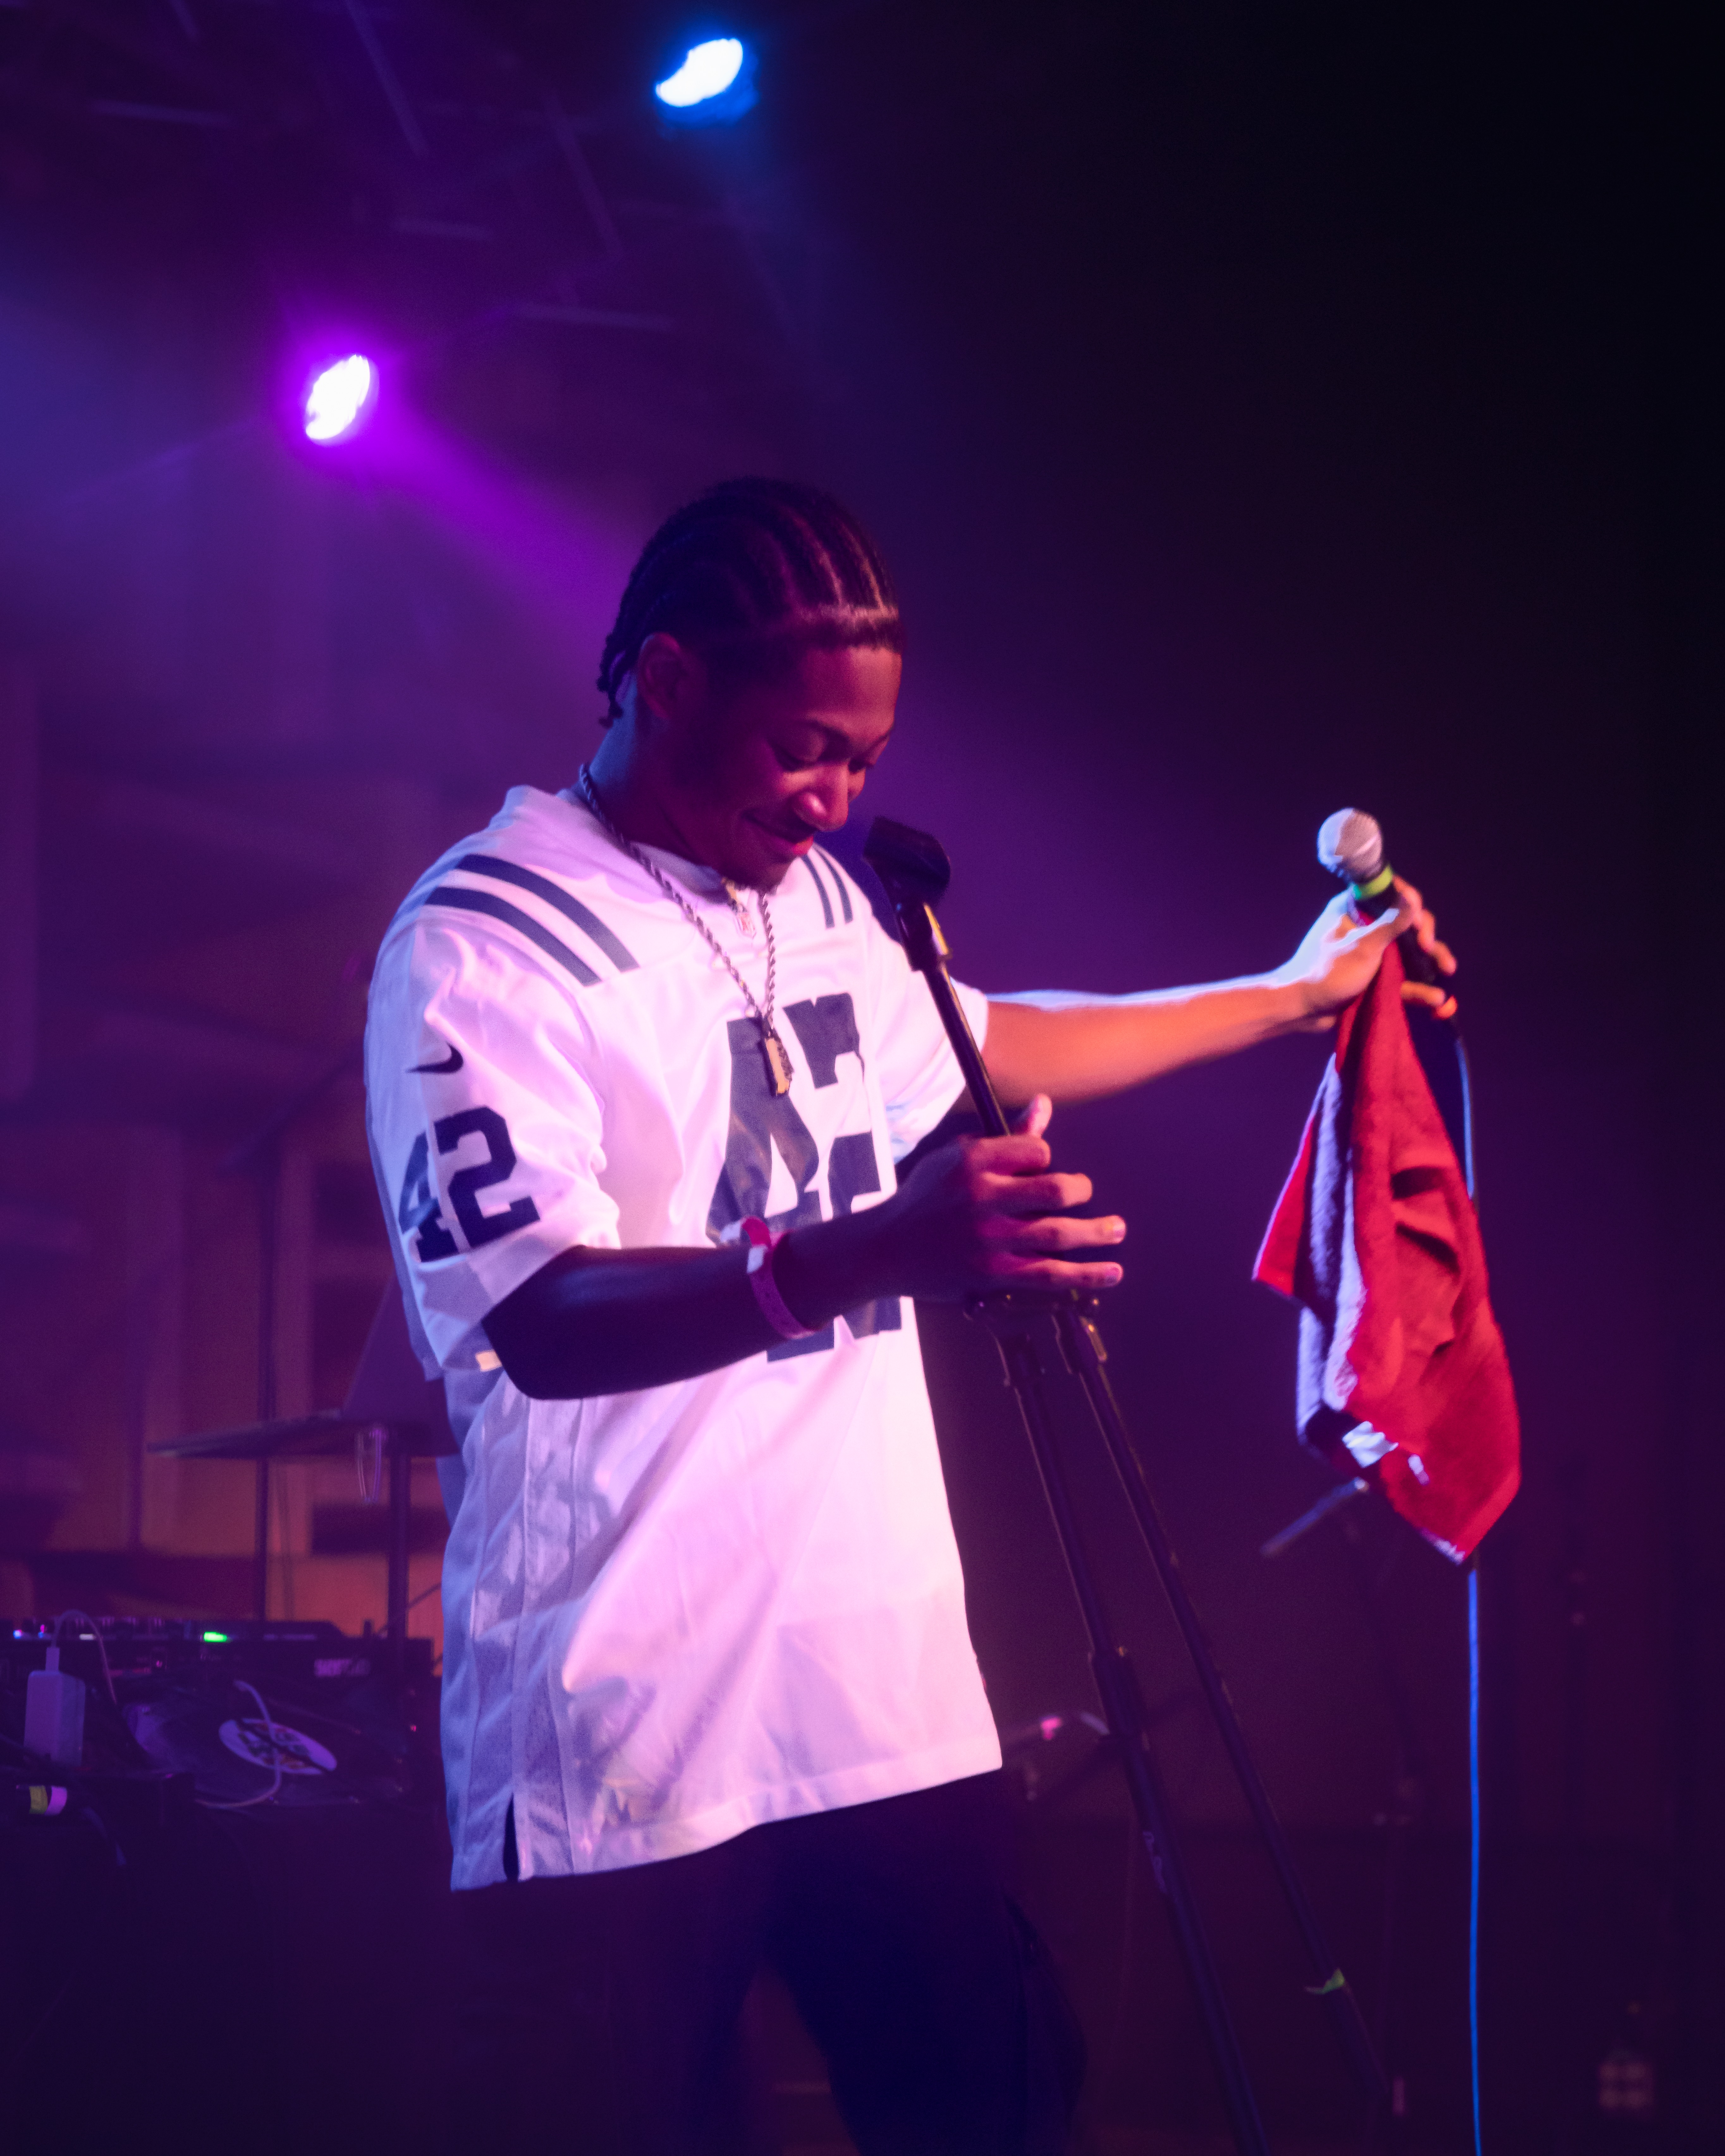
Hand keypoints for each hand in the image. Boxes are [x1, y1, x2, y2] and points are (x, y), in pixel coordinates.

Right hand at [863, 1094, 1125, 1300]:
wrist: (885, 1249)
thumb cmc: (925, 1197)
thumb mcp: (956, 1157)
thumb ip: (1005, 1138)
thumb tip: (1044, 1105)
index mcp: (972, 1161)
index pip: (1035, 1150)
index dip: (1048, 1157)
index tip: (1046, 1167)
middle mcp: (982, 1198)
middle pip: (1054, 1190)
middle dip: (1081, 1190)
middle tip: (1086, 1192)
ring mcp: (989, 1239)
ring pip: (1058, 1234)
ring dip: (1096, 1232)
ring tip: (1116, 1229)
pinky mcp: (992, 1275)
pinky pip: (1049, 1274)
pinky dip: (1085, 1274)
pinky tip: (1111, 1272)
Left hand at [1277, 876, 1457, 1029]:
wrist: (1301, 1010)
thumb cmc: (1325, 973)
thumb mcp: (1362, 947)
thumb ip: (1390, 924)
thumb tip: (1411, 898)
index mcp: (1354, 909)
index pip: (1392, 895)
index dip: (1412, 906)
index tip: (1421, 927)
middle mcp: (1365, 927)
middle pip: (1407, 925)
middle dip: (1427, 939)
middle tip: (1434, 952)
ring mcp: (1371, 954)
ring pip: (1410, 954)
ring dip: (1430, 964)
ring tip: (1447, 973)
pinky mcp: (1375, 978)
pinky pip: (1403, 978)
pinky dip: (1419, 989)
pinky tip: (1437, 1001)